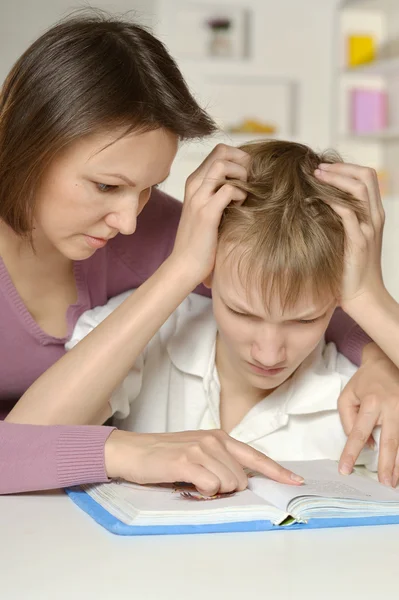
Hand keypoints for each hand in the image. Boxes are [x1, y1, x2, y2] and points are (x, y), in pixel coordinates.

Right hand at [104, 428, 303, 495]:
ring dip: (213, 491)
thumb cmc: (164, 455)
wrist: (132, 451)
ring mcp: (200, 449)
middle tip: (203, 483)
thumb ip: (220, 461)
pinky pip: (210, 486)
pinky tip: (187, 482)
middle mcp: (214, 440)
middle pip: (242, 479)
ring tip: (192, 481)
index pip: (255, 456)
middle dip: (228, 489)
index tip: (295, 482)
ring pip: (228, 484)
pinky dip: (202, 492)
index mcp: (220, 437)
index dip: (277, 471)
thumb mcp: (197, 451)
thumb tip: (241, 481)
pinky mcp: (186, 461)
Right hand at [170, 144, 248, 283]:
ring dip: (240, 175)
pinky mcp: (206, 214)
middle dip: (243, 162)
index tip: (248, 176)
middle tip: (250, 183)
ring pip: (222, 164)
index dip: (239, 157)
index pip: (219, 151)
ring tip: (244, 194)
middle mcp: (194, 185)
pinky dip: (240, 195)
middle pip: (221, 152)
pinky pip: (228, 190)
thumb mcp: (208, 209)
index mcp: (195, 182)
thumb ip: (219, 192)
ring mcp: (199, 198)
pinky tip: (240, 208)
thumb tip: (245, 181)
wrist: (185, 264)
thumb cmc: (201, 239)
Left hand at [314, 163, 384, 310]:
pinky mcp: (359, 241)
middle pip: (366, 176)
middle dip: (341, 167)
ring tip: (316, 176)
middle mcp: (374, 217)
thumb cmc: (350, 268)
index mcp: (374, 214)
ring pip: (359, 189)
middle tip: (317, 168)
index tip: (324, 167)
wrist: (362, 295)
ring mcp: (368, 228)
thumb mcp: (348, 237)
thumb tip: (317, 202)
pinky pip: (348, 213)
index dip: (346, 167)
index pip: (367, 176)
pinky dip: (331, 201)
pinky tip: (315, 199)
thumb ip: (341, 219)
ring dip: (336, 178)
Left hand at [338, 343, 398, 486]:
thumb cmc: (365, 381)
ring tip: (395, 481)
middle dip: (387, 465)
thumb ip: (348, 420)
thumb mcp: (347, 395)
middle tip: (385, 484)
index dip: (351, 453)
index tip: (344, 470)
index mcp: (371, 403)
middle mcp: (391, 407)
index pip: (358, 433)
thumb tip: (365, 444)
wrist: (387, 360)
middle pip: (389, 441)